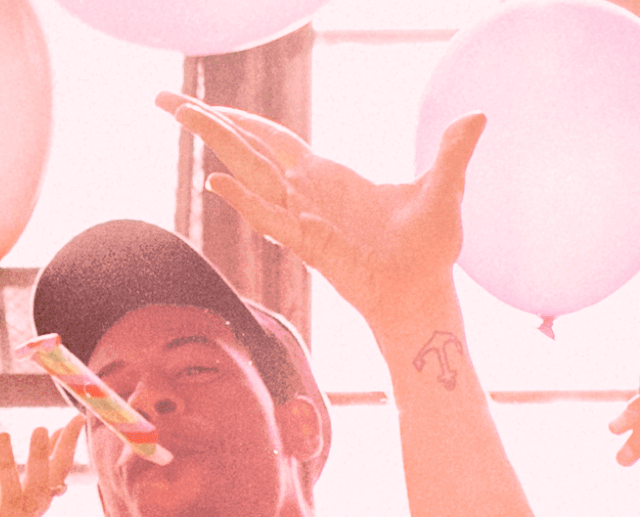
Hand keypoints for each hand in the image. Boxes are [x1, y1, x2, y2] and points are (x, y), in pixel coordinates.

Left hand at [0, 423, 78, 516]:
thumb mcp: (24, 494)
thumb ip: (40, 465)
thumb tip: (55, 430)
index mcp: (39, 501)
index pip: (59, 470)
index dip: (68, 445)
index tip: (77, 417)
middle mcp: (27, 513)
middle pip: (40, 482)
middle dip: (41, 455)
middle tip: (40, 426)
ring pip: (10, 493)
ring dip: (6, 463)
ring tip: (2, 434)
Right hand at [164, 91, 488, 315]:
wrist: (425, 293)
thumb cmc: (428, 249)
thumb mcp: (443, 188)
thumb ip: (452, 151)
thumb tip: (478, 114)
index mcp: (324, 176)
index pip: (269, 139)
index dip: (238, 119)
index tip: (204, 105)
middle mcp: (302, 192)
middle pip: (243, 147)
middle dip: (204, 121)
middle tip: (162, 100)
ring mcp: (300, 215)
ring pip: (246, 172)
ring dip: (213, 143)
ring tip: (179, 115)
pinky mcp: (308, 241)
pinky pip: (269, 217)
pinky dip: (243, 200)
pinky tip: (216, 181)